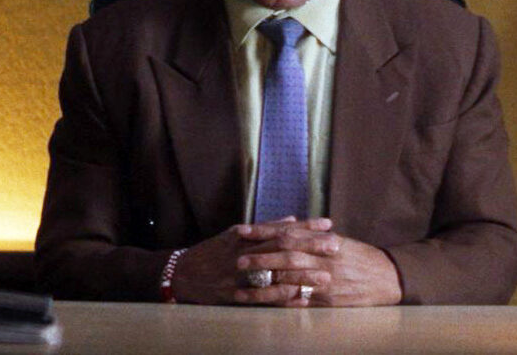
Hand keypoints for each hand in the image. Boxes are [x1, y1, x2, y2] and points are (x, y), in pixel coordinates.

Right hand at [171, 217, 332, 304]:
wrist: (181, 273)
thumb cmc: (212, 251)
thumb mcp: (235, 232)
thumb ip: (266, 226)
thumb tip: (292, 218)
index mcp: (247, 234)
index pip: (282, 228)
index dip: (306, 226)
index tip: (328, 224)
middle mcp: (245, 252)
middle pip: (283, 248)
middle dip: (310, 247)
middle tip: (335, 246)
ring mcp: (239, 274)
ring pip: (275, 273)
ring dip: (302, 275)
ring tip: (325, 276)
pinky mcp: (233, 294)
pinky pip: (261, 297)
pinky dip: (280, 298)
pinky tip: (299, 299)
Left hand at [236, 233, 402, 306]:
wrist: (388, 277)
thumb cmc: (361, 257)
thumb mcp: (339, 241)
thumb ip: (313, 236)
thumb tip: (288, 227)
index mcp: (326, 241)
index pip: (289, 234)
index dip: (264, 232)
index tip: (243, 231)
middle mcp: (325, 260)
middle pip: (287, 258)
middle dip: (261, 259)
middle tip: (238, 260)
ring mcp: (327, 282)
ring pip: (290, 282)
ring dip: (265, 286)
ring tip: (243, 288)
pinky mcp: (329, 302)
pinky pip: (302, 302)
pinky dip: (282, 302)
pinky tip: (265, 304)